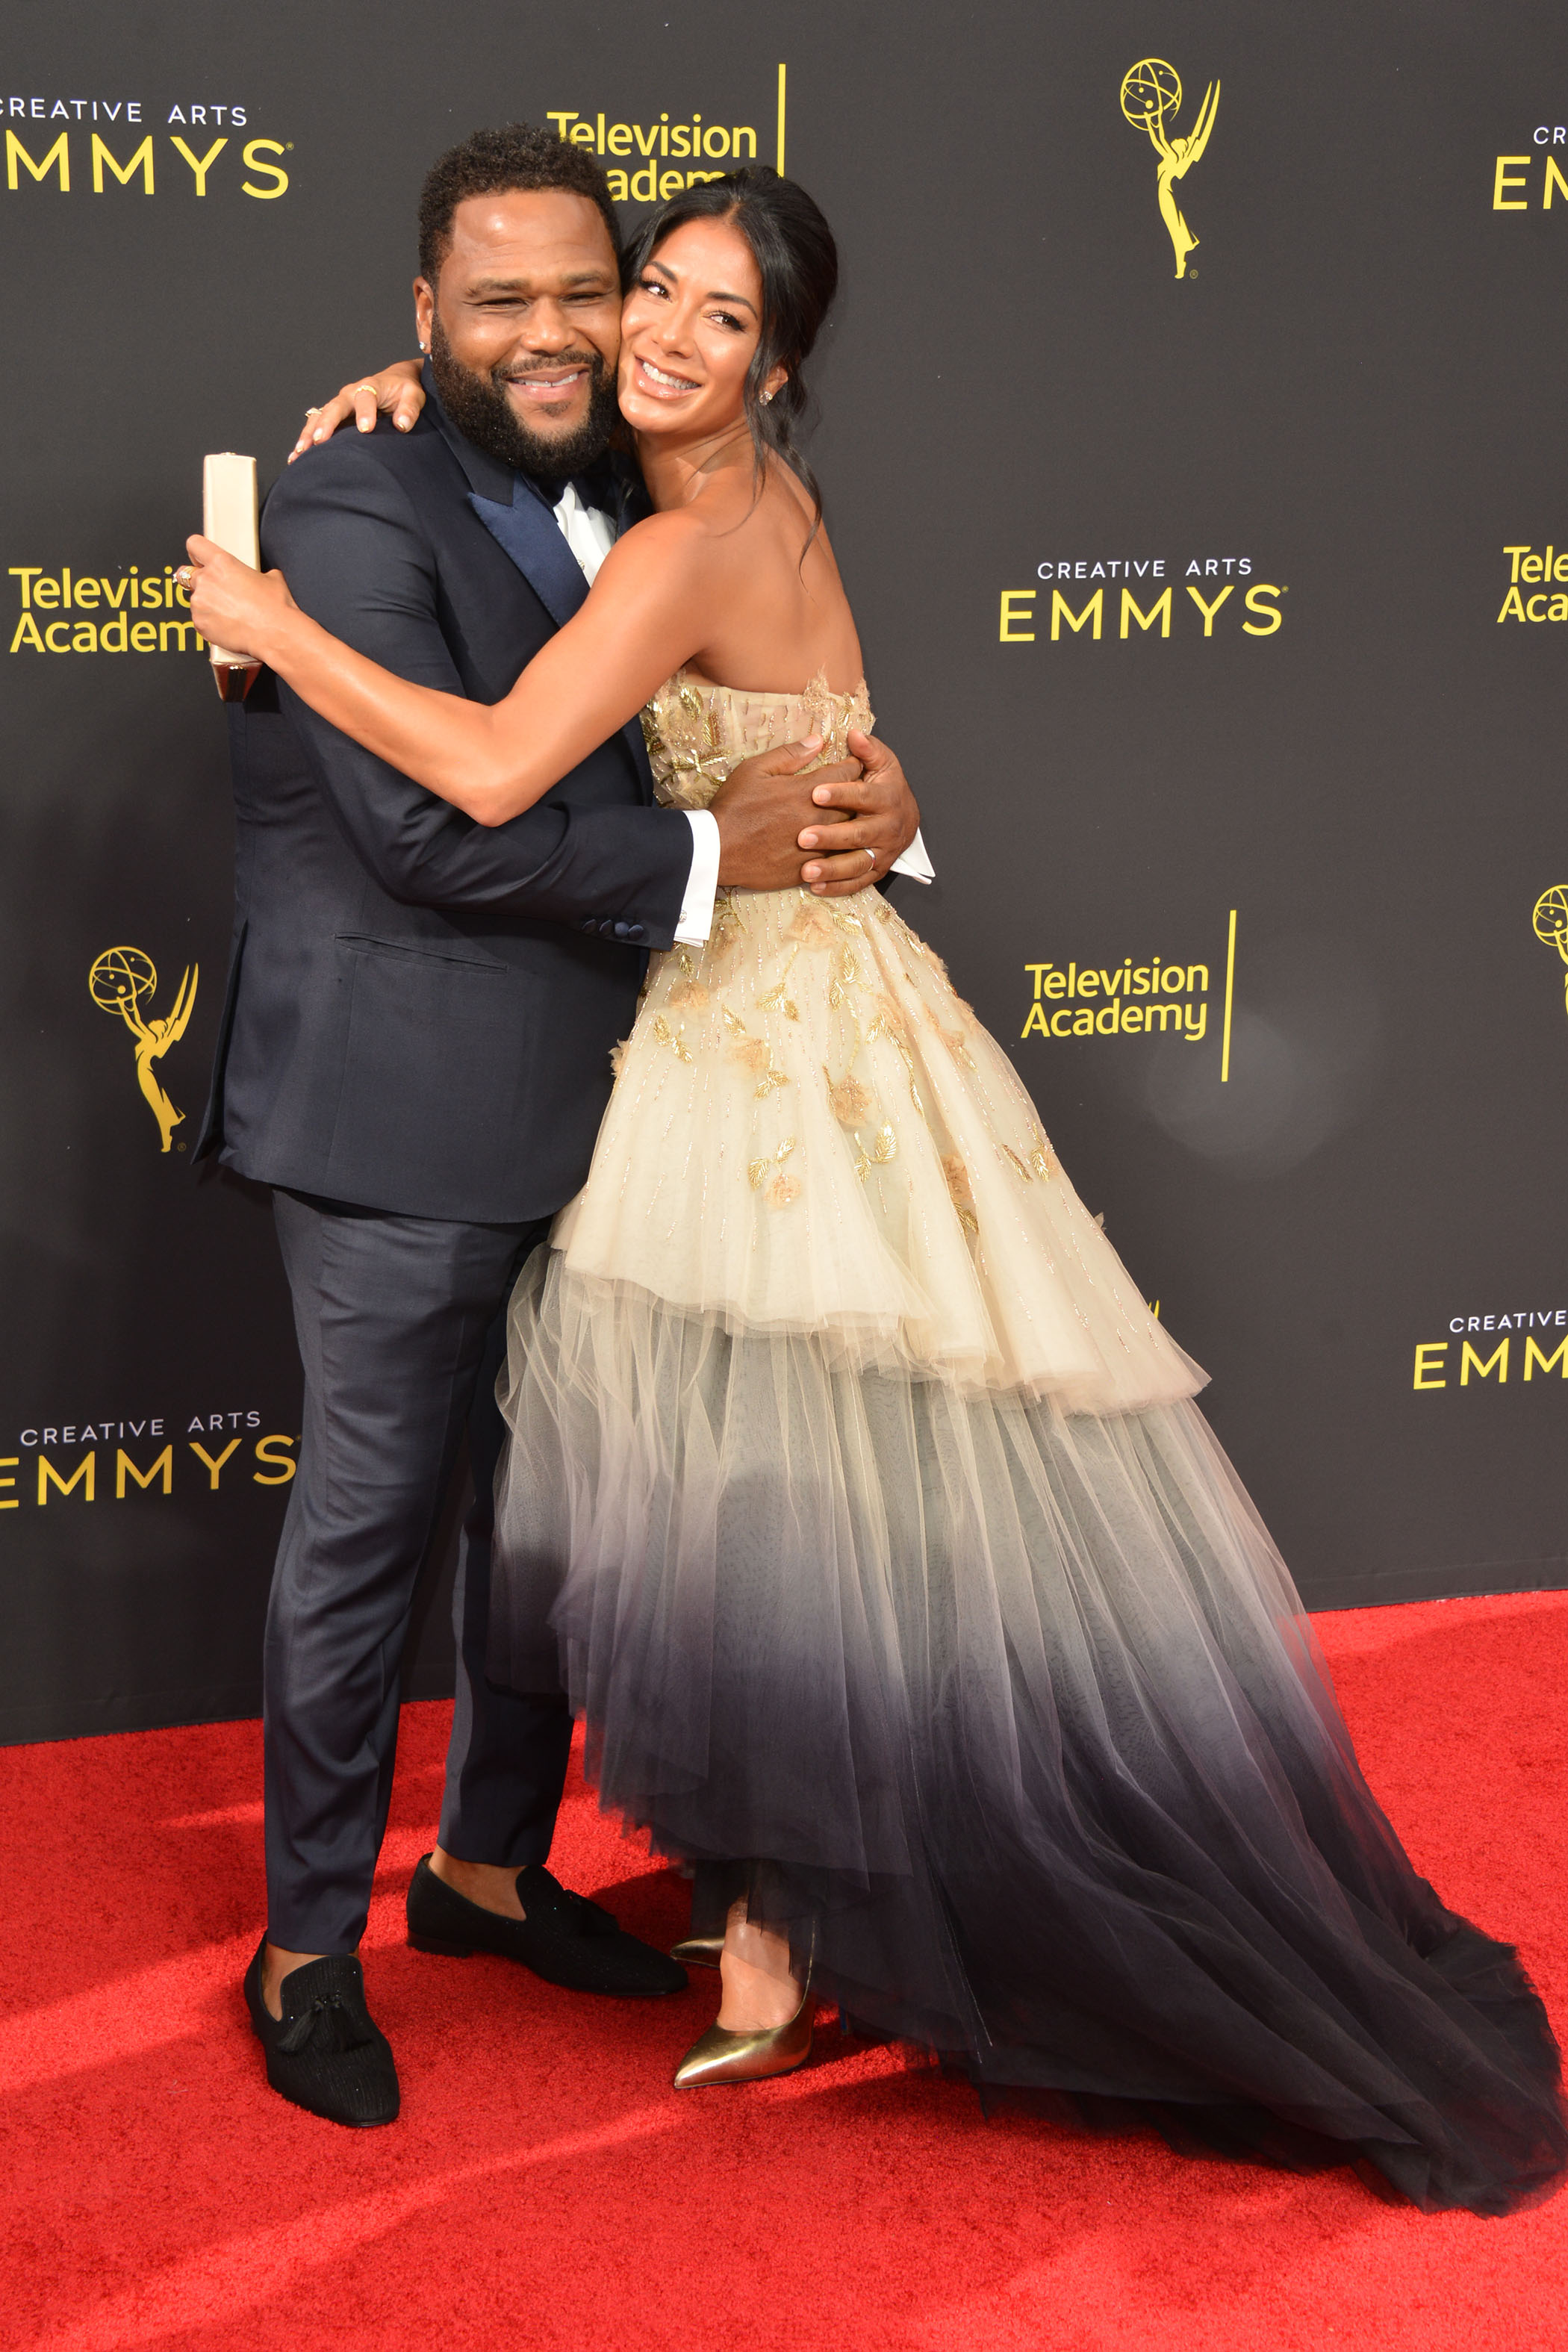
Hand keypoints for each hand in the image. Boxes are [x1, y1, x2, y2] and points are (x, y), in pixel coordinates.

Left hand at [179, 536, 297, 664]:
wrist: (275, 634)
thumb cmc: (274, 607)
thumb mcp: (271, 579)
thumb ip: (255, 574)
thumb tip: (260, 579)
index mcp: (222, 562)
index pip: (195, 545)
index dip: (197, 553)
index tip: (198, 559)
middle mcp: (206, 580)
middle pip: (187, 574)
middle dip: (200, 582)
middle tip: (217, 593)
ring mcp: (200, 602)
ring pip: (195, 600)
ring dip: (207, 605)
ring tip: (229, 614)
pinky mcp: (199, 623)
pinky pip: (199, 619)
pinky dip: (210, 622)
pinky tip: (228, 626)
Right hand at [288, 361, 426, 461]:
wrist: (396, 382)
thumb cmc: (405, 390)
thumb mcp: (414, 395)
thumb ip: (409, 408)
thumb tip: (402, 425)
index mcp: (371, 386)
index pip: (365, 397)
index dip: (365, 412)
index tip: (366, 429)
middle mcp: (350, 394)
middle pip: (335, 407)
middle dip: (326, 424)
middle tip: (320, 441)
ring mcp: (340, 406)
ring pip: (320, 417)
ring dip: (309, 434)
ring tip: (300, 453)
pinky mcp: (335, 418)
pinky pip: (316, 426)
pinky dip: (306, 440)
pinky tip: (296, 456)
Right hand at [710, 736, 863, 890]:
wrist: (717, 850)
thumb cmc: (734, 807)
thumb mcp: (755, 770)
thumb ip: (789, 754)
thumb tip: (818, 741)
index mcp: (805, 790)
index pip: (847, 772)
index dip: (853, 764)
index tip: (852, 763)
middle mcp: (817, 818)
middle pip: (855, 803)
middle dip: (856, 794)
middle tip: (853, 790)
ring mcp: (815, 846)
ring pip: (849, 833)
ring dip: (850, 824)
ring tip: (846, 817)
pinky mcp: (808, 868)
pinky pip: (836, 859)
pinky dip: (839, 850)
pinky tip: (834, 845)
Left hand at [797, 728, 919, 896]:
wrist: (906, 817)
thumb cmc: (885, 785)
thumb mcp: (882, 763)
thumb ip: (867, 750)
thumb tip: (854, 734)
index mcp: (888, 798)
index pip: (863, 796)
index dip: (841, 794)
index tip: (815, 793)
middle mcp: (888, 827)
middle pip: (859, 834)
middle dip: (831, 837)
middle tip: (803, 838)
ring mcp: (883, 852)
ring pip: (858, 863)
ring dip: (832, 869)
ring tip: (806, 870)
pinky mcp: (877, 870)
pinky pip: (858, 883)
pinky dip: (837, 887)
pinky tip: (814, 887)